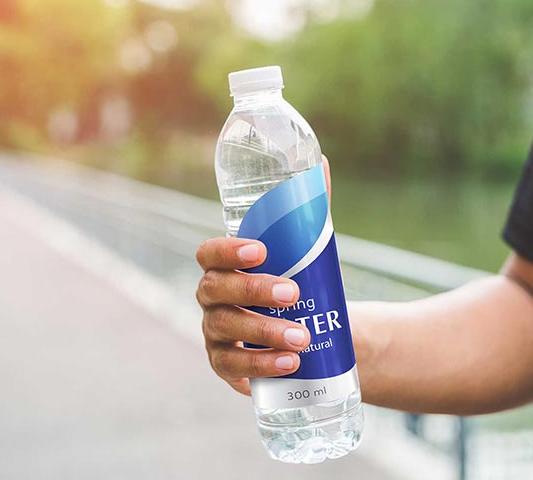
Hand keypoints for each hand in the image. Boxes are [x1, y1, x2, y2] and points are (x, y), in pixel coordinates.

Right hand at [195, 156, 331, 395]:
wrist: (318, 331)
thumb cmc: (303, 281)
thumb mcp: (307, 249)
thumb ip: (310, 210)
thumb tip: (324, 163)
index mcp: (224, 265)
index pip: (209, 253)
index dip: (228, 251)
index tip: (260, 250)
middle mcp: (212, 297)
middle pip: (217, 291)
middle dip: (254, 291)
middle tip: (294, 294)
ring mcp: (215, 333)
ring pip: (226, 330)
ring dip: (263, 332)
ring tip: (302, 338)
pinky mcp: (227, 366)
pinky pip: (233, 368)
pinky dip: (261, 366)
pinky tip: (289, 364)